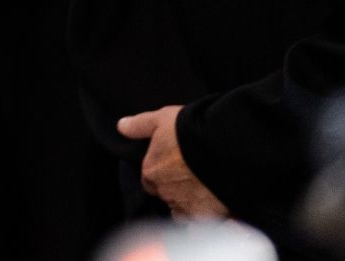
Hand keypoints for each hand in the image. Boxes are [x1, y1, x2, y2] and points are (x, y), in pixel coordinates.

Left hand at [118, 105, 229, 219]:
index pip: (149, 180)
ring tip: (204, 192)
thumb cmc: (188, 131)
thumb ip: (139, 125)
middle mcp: (165, 193)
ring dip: (189, 205)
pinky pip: (201, 224)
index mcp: (151, 172)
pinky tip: (214, 207)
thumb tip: (121, 126)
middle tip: (192, 177)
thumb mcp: (160, 120)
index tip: (174, 167)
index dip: (161, 174)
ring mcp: (186, 207)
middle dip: (175, 190)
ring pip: (183, 212)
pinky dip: (204, 218)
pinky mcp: (206, 217)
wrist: (224, 148)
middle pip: (166, 196)